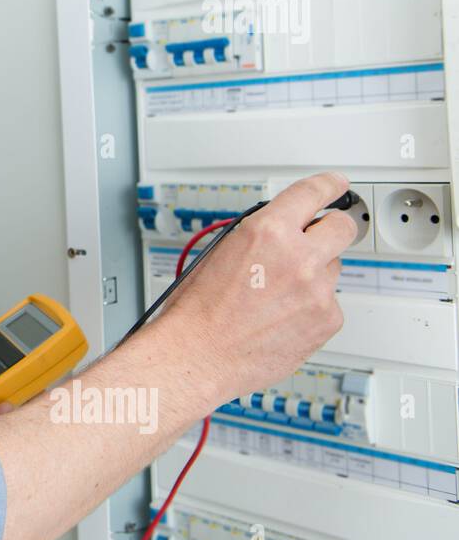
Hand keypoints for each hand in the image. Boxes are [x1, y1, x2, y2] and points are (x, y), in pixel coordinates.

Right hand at [155, 171, 356, 404]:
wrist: (198, 354)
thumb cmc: (197, 309)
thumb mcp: (220, 252)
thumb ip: (261, 236)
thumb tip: (282, 233)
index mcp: (267, 231)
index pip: (313, 192)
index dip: (329, 185)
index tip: (335, 184)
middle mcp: (299, 256)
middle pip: (342, 227)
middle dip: (332, 229)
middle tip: (320, 238)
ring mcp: (318, 290)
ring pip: (332, 270)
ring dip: (314, 276)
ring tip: (277, 297)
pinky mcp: (327, 320)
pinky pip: (330, 305)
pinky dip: (311, 310)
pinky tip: (282, 319)